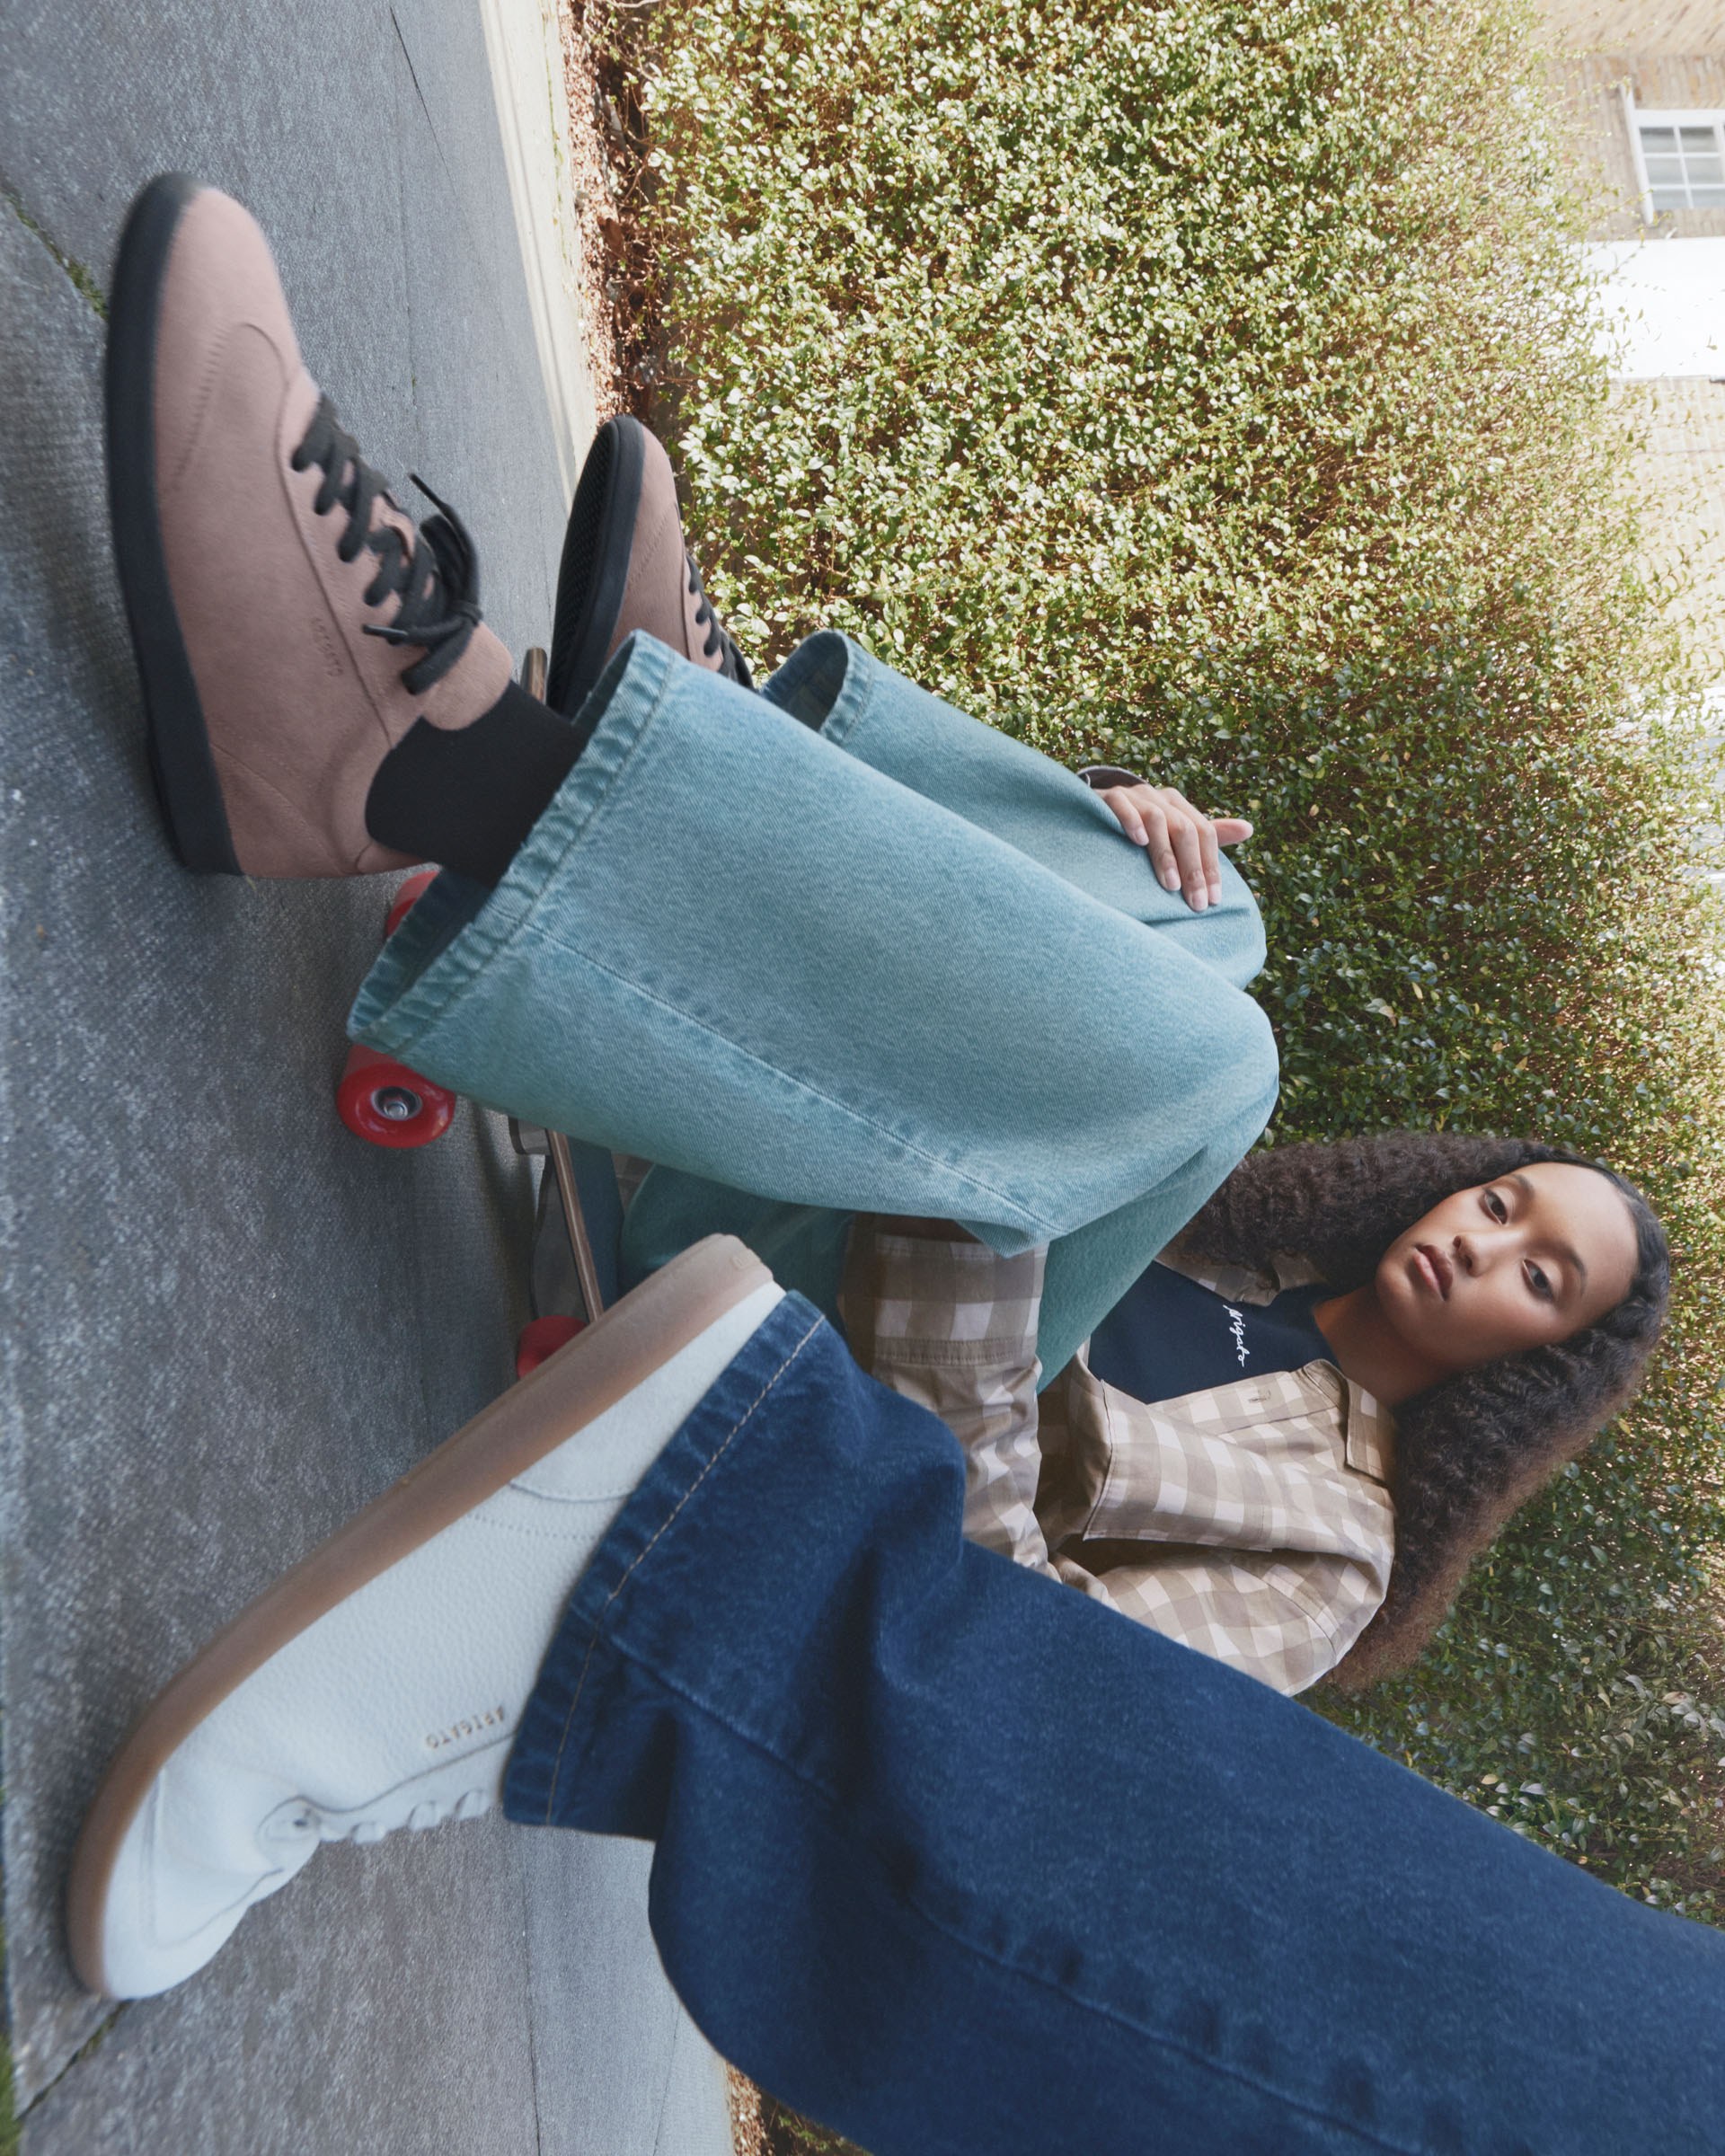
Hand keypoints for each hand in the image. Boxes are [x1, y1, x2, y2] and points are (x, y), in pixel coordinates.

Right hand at [1094, 783, 1251, 911]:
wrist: (1098, 808)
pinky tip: (1138, 843)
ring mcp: (1134, 795)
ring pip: (1156, 820)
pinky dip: (1131, 822)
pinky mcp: (1109, 797)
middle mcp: (1160, 797)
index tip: (1213, 900)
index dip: (1211, 867)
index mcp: (1179, 805)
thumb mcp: (1175, 830)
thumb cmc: (1142, 828)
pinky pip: (1122, 806)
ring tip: (1171, 886)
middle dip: (1193, 869)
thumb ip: (1210, 834)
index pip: (1204, 834)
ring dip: (1165, 855)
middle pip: (1184, 830)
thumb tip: (1249, 829)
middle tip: (1196, 903)